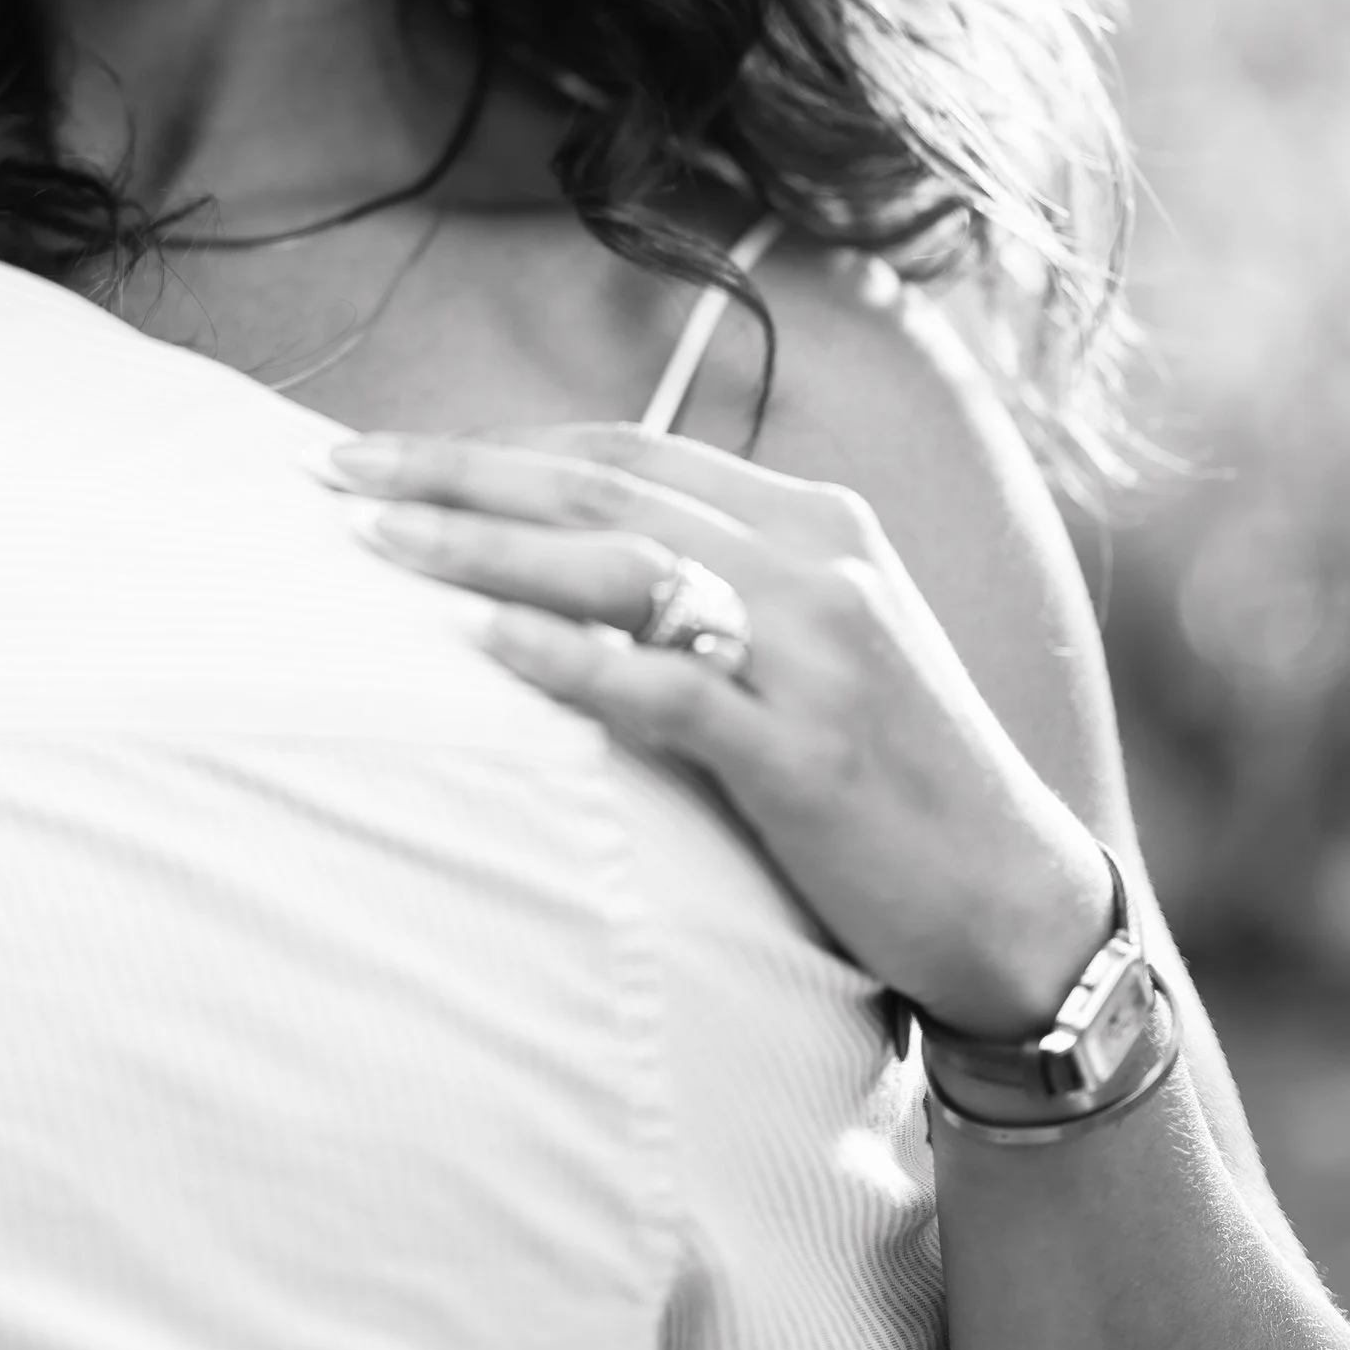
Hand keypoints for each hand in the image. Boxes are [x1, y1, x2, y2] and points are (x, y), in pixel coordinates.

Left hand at [325, 421, 1115, 1037]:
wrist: (1016, 905)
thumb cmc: (891, 777)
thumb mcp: (818, 644)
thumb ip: (717, 584)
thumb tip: (558, 558)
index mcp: (814, 521)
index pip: (628, 452)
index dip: (497, 445)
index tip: (384, 451)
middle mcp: (817, 565)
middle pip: (605, 492)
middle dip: (456, 472)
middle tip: (333, 468)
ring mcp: (818, 656)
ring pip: (625, 569)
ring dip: (485, 548)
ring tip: (374, 542)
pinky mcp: (807, 755)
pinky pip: (670, 689)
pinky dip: (570, 660)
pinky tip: (482, 645)